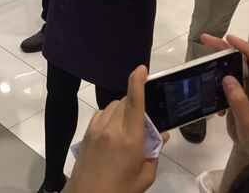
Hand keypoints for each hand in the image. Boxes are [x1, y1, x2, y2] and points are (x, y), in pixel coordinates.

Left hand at [66, 66, 159, 192]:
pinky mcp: (87, 133)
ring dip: (122, 110)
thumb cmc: (120, 190)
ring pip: (112, 107)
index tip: (142, 69)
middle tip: (144, 122)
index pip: (134, 101)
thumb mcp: (145, 176)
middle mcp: (112, 128)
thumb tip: (161, 136)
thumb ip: (154, 153)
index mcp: (130, 138)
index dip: (138, 81)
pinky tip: (114, 133)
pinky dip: (110, 117)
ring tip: (128, 129)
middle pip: (124, 101)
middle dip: (135, 104)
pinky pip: (101, 115)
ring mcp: (97, 129)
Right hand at [200, 34, 248, 159]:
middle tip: (208, 39)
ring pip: (238, 67)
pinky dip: (220, 71)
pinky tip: (208, 69)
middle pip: (247, 61)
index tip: (229, 39)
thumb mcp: (248, 124)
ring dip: (222, 57)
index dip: (245, 49)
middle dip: (228, 48)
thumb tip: (228, 78)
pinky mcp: (244, 93)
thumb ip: (240, 102)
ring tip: (206, 48)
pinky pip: (232, 77)